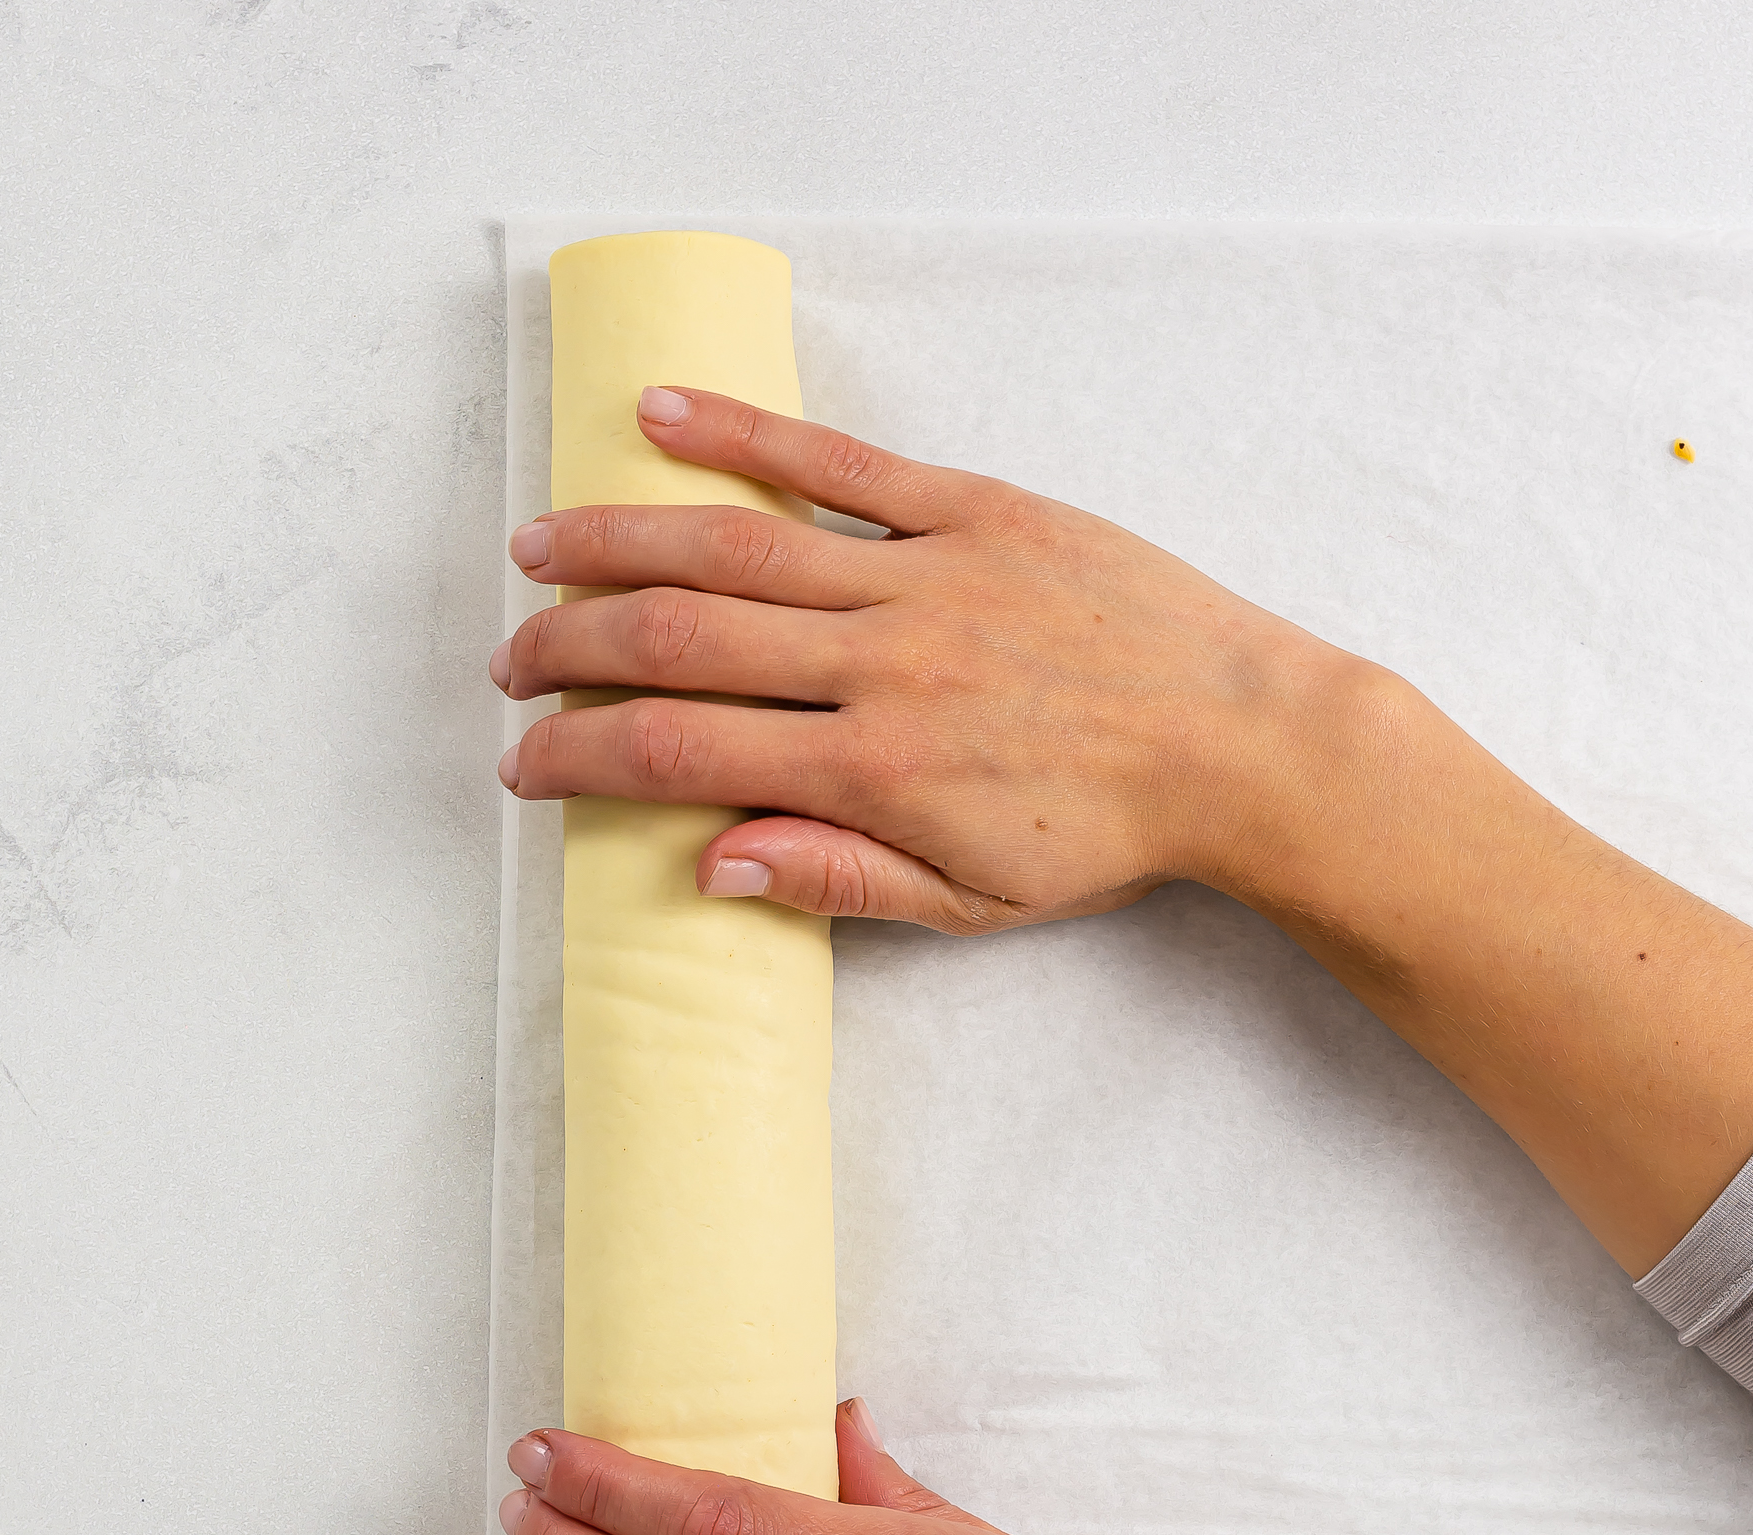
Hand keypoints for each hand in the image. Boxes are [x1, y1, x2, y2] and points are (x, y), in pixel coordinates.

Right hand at [493, 385, 1356, 934]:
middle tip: (511, 662)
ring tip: (540, 547)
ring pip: (734, 542)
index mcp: (870, 769)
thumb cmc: (1109, 833)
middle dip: (572, 648)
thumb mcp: (970, 900)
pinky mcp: (975, 510)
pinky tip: (658, 416)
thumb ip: (837, 877)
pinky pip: (839, 463)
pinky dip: (741, 433)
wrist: (1242, 744)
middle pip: (679, 638)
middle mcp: (879, 663)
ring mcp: (924, 576)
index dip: (582, 756)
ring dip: (618, 540)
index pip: (678, 753)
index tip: (527, 761)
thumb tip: (710, 866)